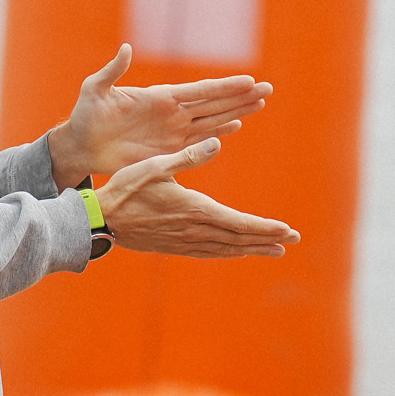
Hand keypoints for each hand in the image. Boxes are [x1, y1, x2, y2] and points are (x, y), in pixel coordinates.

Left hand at [49, 45, 271, 187]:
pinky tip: (235, 126)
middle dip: (241, 97)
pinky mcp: (167, 150)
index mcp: (160, 97)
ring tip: (261, 103)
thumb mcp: (94, 90)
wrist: (81, 145)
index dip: (224, 87)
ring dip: (237, 112)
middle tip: (268, 89)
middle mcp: (171, 112)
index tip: (249, 80)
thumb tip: (126, 48)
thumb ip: (112, 71)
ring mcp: (172, 131)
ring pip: (213, 120)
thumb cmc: (85, 116)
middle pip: (214, 104)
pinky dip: (217, 133)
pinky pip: (198, 140)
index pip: (200, 91)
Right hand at [96, 138, 296, 257]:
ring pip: (227, 248)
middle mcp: (194, 230)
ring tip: (275, 250)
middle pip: (239, 239)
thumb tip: (216, 142)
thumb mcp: (155, 165)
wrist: (102, 220)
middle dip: (268, 240)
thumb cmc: (126, 189)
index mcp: (194, 209)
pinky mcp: (175, 246)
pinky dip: (229, 252)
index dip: (264, 227)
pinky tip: (237, 252)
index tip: (286, 230)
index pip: (238, 223)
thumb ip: (188, 156)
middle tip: (292, 240)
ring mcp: (185, 242)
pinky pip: (210, 252)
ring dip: (253, 249)